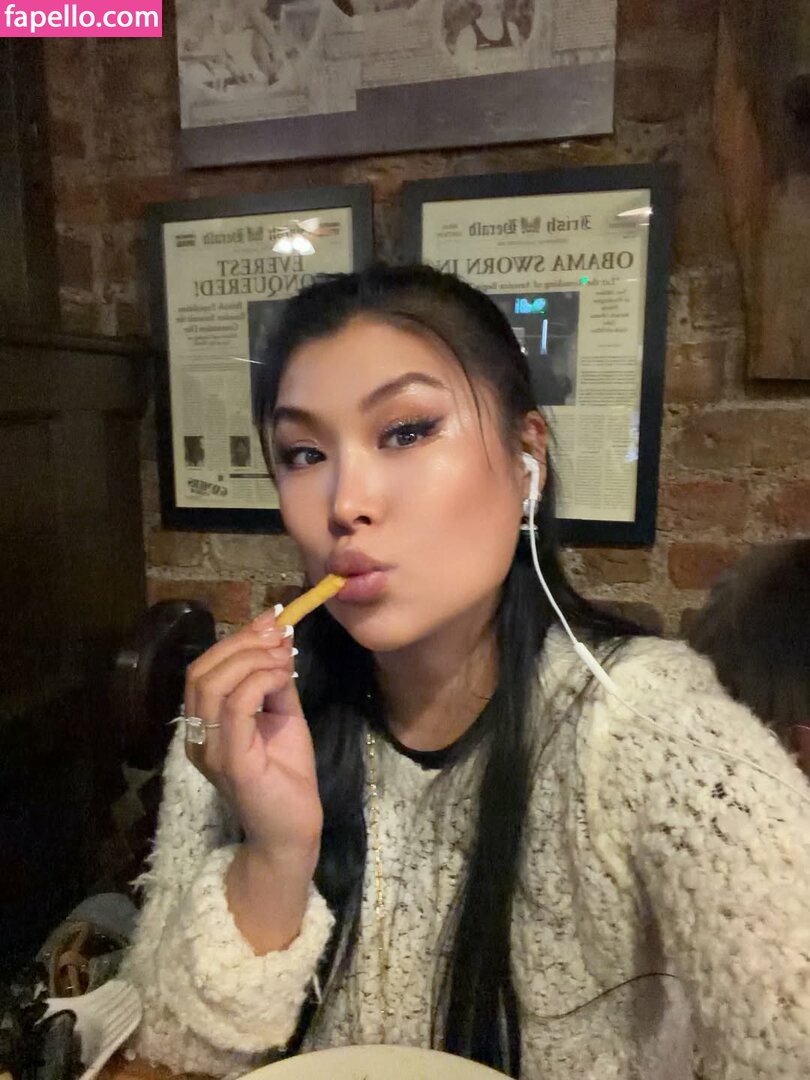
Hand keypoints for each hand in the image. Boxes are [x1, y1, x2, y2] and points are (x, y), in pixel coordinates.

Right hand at [183, 610, 321, 871]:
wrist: (293, 829)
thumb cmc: (286, 775)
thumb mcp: (283, 715)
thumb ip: (275, 680)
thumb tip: (279, 636)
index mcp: (204, 724)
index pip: (204, 669)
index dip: (236, 639)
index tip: (271, 621)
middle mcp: (197, 736)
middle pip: (202, 671)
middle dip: (241, 643)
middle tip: (278, 633)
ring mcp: (210, 749)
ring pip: (212, 685)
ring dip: (252, 659)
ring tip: (283, 656)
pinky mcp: (231, 761)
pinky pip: (234, 708)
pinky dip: (258, 681)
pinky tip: (282, 676)